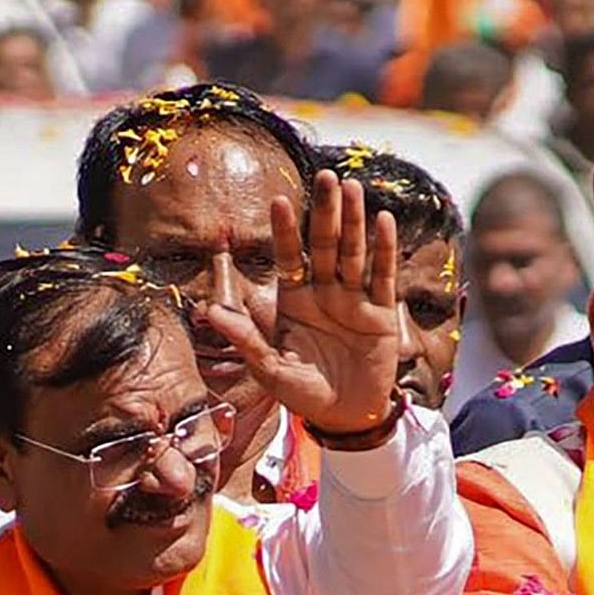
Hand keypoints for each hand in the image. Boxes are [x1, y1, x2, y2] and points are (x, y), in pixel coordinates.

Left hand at [203, 170, 411, 436]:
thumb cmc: (303, 394)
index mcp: (293, 300)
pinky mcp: (380, 313)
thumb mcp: (269, 368)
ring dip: (354, 221)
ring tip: (354, 188)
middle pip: (326, 245)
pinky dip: (384, 250)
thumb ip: (245, 338)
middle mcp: (323, 293)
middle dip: (326, 212)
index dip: (285, 230)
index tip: (280, 200)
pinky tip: (383, 221)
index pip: (289, 257)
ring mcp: (353, 300)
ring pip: (354, 253)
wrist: (346, 417)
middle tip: (328, 176)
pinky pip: (382, 276)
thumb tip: (208, 311)